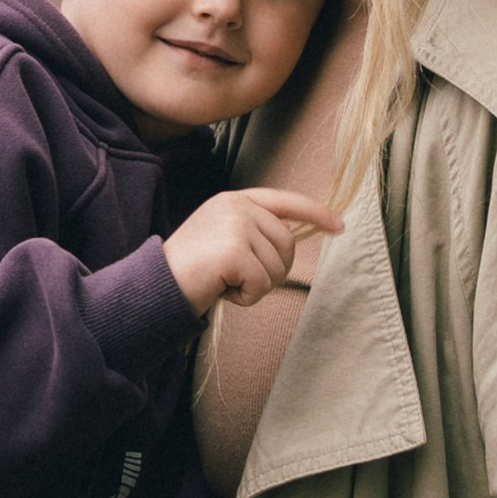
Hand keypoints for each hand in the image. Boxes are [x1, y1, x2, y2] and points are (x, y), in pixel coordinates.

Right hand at [163, 189, 344, 313]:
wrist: (157, 285)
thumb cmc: (191, 268)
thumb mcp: (223, 237)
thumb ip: (253, 229)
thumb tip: (294, 232)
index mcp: (234, 200)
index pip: (285, 201)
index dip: (315, 213)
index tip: (339, 226)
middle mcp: (236, 206)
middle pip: (288, 242)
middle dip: (273, 269)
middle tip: (242, 279)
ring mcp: (235, 226)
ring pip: (277, 266)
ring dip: (257, 286)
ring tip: (226, 281)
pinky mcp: (233, 250)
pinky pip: (262, 284)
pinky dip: (247, 297)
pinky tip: (223, 290)